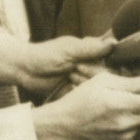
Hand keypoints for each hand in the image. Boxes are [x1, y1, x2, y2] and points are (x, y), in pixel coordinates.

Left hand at [0, 32, 115, 95]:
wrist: (25, 71)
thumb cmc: (45, 55)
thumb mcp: (68, 49)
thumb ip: (91, 48)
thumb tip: (114, 43)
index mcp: (93, 51)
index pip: (113, 58)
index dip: (103, 62)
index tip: (86, 61)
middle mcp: (93, 65)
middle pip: (108, 74)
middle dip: (92, 73)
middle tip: (75, 69)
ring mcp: (87, 80)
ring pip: (100, 87)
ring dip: (85, 83)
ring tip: (69, 77)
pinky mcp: (80, 93)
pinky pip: (89, 97)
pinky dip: (81, 93)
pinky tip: (69, 87)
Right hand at [32, 69, 139, 139]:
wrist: (62, 127)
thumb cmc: (80, 100)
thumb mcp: (104, 82)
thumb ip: (131, 82)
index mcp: (124, 106)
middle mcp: (127, 124)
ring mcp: (125, 138)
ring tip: (122, 104)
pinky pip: (135, 132)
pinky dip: (132, 123)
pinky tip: (115, 118)